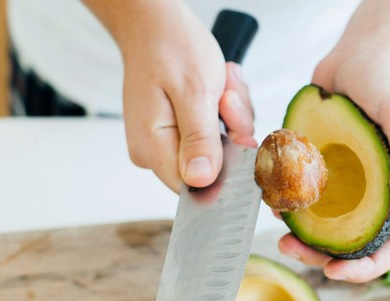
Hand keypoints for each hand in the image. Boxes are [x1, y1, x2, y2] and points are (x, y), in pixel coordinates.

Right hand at [86, 1, 255, 192]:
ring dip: (231, 117)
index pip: (197, 188)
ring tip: (220, 86)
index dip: (227, 169)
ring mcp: (166, 142)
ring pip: (220, 148)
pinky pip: (215, 133)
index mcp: (152, 148)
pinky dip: (225, 111)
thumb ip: (200, 140)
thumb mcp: (195, 92)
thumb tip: (201, 180)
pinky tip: (218, 88)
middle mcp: (154, 151)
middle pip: (213, 167)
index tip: (237, 135)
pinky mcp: (178, 132)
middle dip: (232, 132)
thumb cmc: (170, 47)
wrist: (155, 22)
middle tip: (226, 97)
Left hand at [278, 0, 389, 282]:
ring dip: (298, 231)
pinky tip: (271, 193)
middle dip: (318, 255)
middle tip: (289, 247)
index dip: (364, 268)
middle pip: (346, 243)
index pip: (387, 246)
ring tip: (277, 222)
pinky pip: (302, 194)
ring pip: (320, 224)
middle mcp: (369, 194)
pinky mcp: (319, 166)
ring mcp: (342, 182)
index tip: (334, 271)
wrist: (362, 53)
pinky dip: (286, 200)